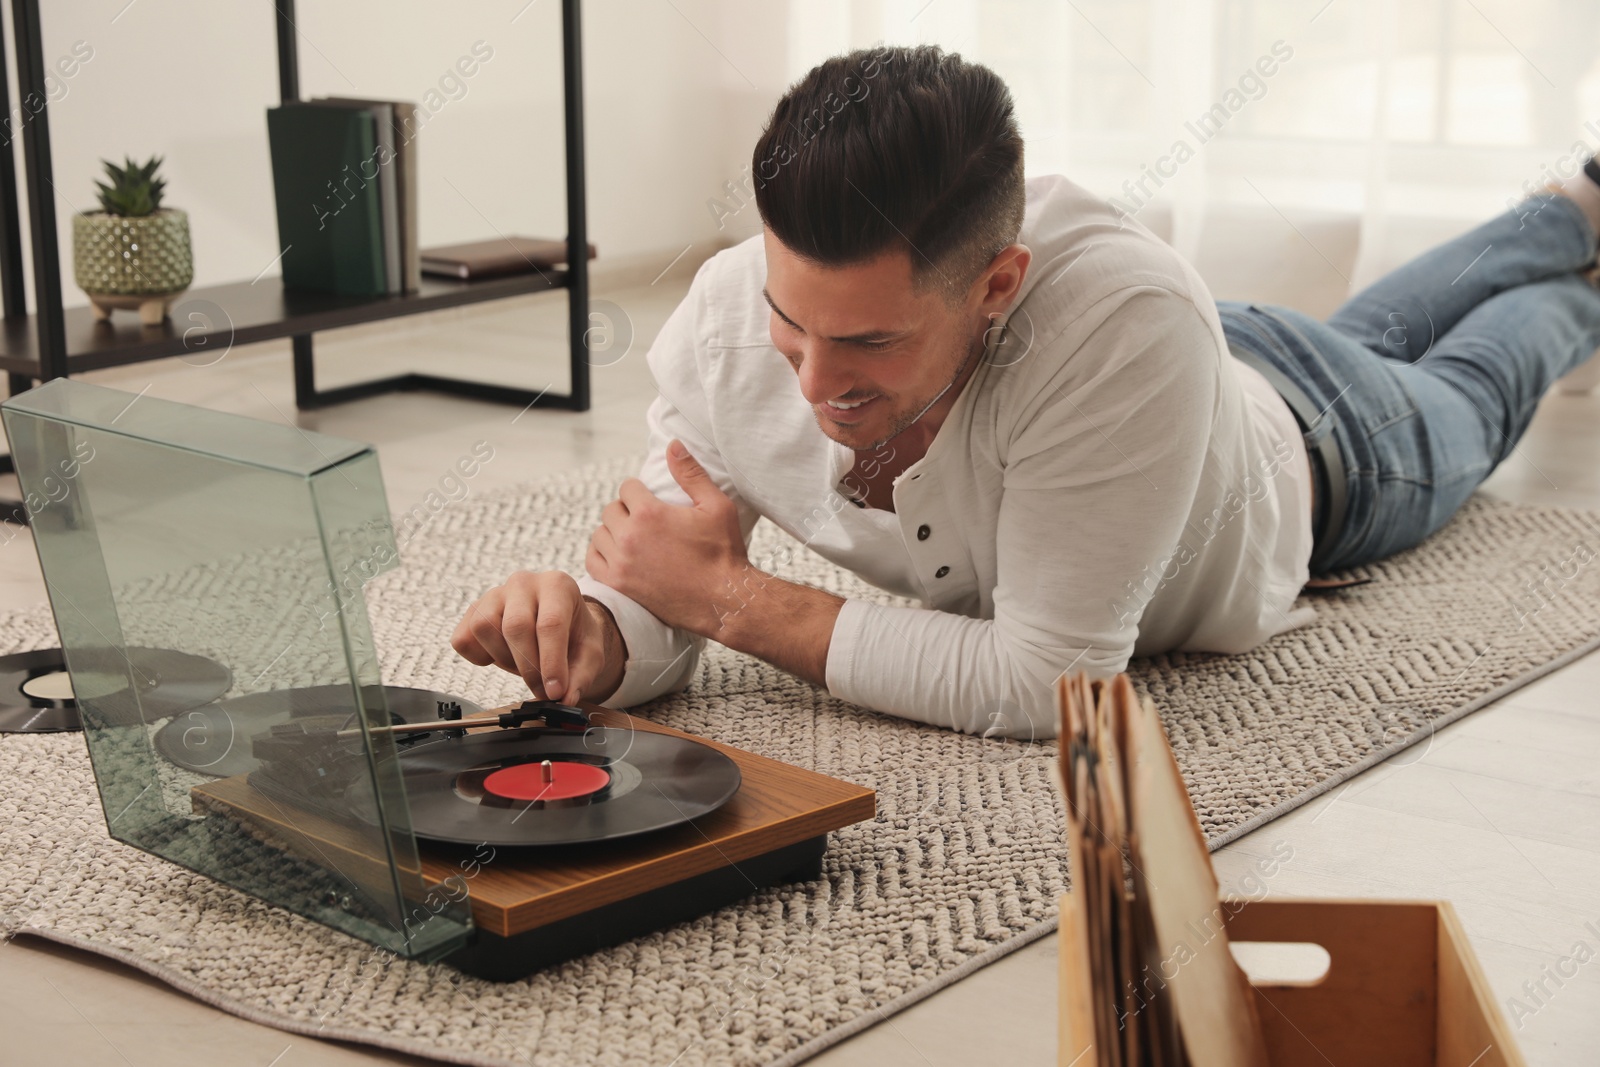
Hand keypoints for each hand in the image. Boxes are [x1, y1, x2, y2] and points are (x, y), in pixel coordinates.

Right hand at [450, 570, 625, 704]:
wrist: (557, 624)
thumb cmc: (574, 635)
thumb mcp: (590, 654)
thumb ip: (580, 676)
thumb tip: (565, 700)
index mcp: (558, 585)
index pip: (550, 623)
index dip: (551, 663)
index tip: (554, 692)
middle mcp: (524, 582)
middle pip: (516, 626)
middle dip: (529, 668)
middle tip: (542, 690)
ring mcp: (495, 593)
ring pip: (484, 628)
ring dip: (504, 659)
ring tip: (523, 666)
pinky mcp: (474, 610)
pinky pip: (464, 639)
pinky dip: (478, 657)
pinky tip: (501, 657)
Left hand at [586, 439, 748, 634]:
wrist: (723, 599)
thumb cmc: (724, 552)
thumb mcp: (715, 506)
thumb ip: (690, 473)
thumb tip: (673, 444)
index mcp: (650, 513)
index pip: (627, 487)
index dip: (640, 491)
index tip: (651, 500)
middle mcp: (629, 536)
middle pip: (611, 510)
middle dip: (627, 511)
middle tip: (646, 521)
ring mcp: (620, 563)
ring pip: (600, 534)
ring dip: (614, 532)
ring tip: (634, 538)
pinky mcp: (618, 585)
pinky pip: (593, 561)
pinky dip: (601, 554)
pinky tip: (618, 555)